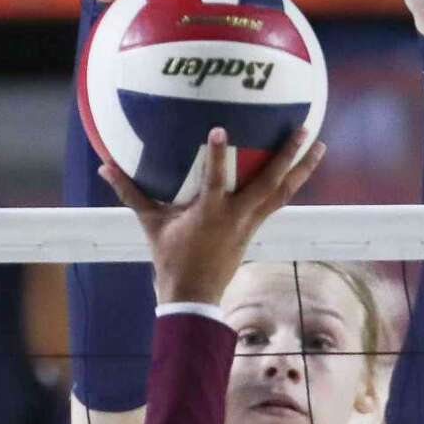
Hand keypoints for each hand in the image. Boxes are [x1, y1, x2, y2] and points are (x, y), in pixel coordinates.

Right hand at [102, 128, 325, 308]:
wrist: (193, 295)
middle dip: (287, 155)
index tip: (219, 130)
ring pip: (282, 192)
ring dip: (302, 169)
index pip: (215, 180)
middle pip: (269, 182)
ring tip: (319, 145)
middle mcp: (236, 216)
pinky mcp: (254, 228)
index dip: (217, 155)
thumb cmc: (169, 258)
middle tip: (303, 128)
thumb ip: (130, 193)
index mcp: (210, 213)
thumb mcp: (150, 224)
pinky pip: (277, 202)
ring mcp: (250, 223)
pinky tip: (299, 169)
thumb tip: (104, 167)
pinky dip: (289, 184)